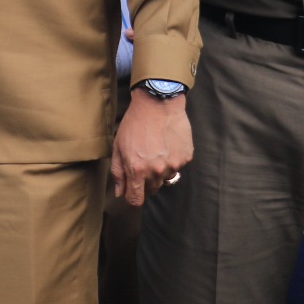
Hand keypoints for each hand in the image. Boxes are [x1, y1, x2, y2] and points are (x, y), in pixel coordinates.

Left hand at [111, 90, 192, 206]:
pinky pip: (177, 167)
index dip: (132, 198)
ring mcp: (173, 165)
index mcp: (136, 170)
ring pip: (164, 179)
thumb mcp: (118, 146)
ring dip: (159, 170)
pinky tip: (166, 144)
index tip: (131, 191)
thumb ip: (118, 172)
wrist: (157, 104)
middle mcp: (156, 171)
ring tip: (155, 150)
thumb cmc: (134, 124)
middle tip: (142, 161)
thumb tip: (120, 193)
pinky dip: (171, 160)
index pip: (135, 199)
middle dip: (144, 181)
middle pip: (151, 190)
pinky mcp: (185, 158)